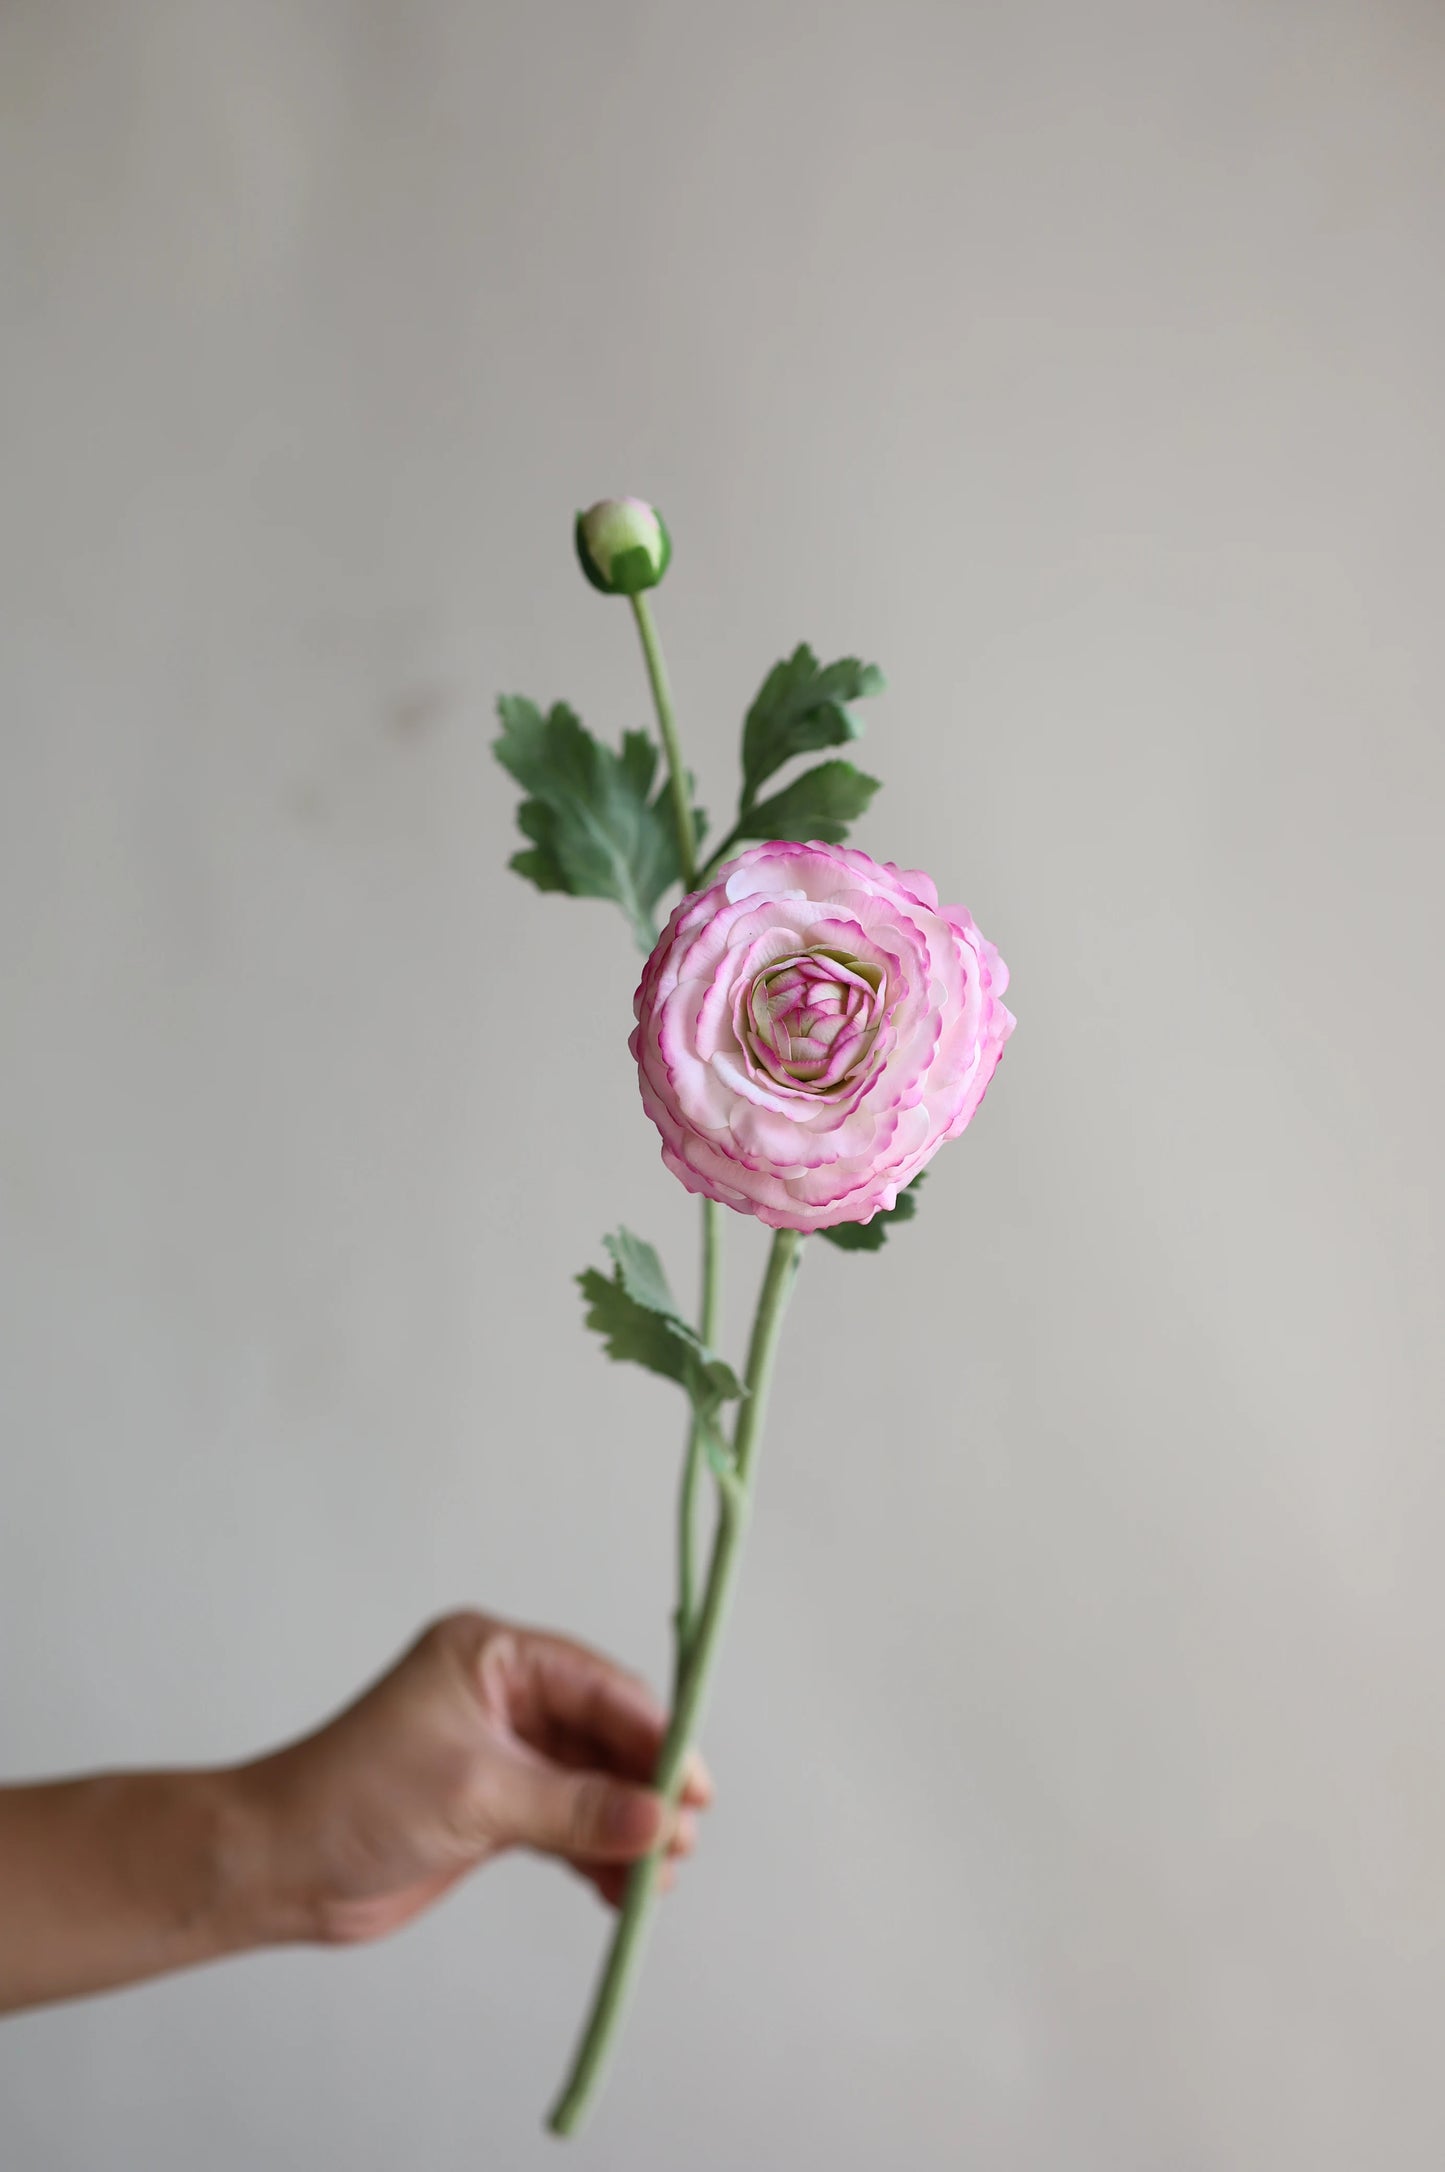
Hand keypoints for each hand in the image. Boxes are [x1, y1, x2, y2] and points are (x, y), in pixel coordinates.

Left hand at [236, 1611, 710, 1945]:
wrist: (276, 1866)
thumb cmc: (352, 1801)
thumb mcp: (477, 1794)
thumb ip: (574, 1808)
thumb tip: (659, 1822)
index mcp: (494, 1656)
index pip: (599, 1686)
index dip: (654, 1735)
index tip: (695, 1787)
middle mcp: (504, 1695)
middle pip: (605, 1736)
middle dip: (645, 1788)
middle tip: (684, 1841)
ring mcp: (501, 1751)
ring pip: (592, 1784)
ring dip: (627, 1829)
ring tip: (660, 1878)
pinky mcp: (495, 1805)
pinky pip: (569, 1822)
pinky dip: (598, 1854)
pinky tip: (622, 1890)